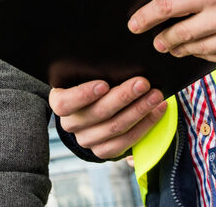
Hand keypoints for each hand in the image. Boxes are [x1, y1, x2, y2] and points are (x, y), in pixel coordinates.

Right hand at [49, 78, 167, 159]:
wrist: (86, 113)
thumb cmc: (85, 86)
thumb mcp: (80, 77)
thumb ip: (89, 73)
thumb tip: (110, 63)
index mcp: (59, 103)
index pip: (65, 102)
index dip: (84, 95)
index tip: (104, 84)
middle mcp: (70, 124)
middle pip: (99, 113)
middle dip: (123, 97)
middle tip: (142, 83)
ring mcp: (86, 140)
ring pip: (116, 127)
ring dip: (140, 110)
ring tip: (155, 96)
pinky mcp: (103, 152)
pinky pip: (127, 141)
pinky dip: (145, 125)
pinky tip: (156, 111)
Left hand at [129, 0, 215, 63]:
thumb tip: (169, 7)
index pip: (167, 6)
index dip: (146, 17)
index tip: (133, 24)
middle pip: (181, 33)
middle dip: (164, 39)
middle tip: (155, 42)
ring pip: (200, 49)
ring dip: (183, 50)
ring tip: (172, 48)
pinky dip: (205, 55)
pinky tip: (198, 52)